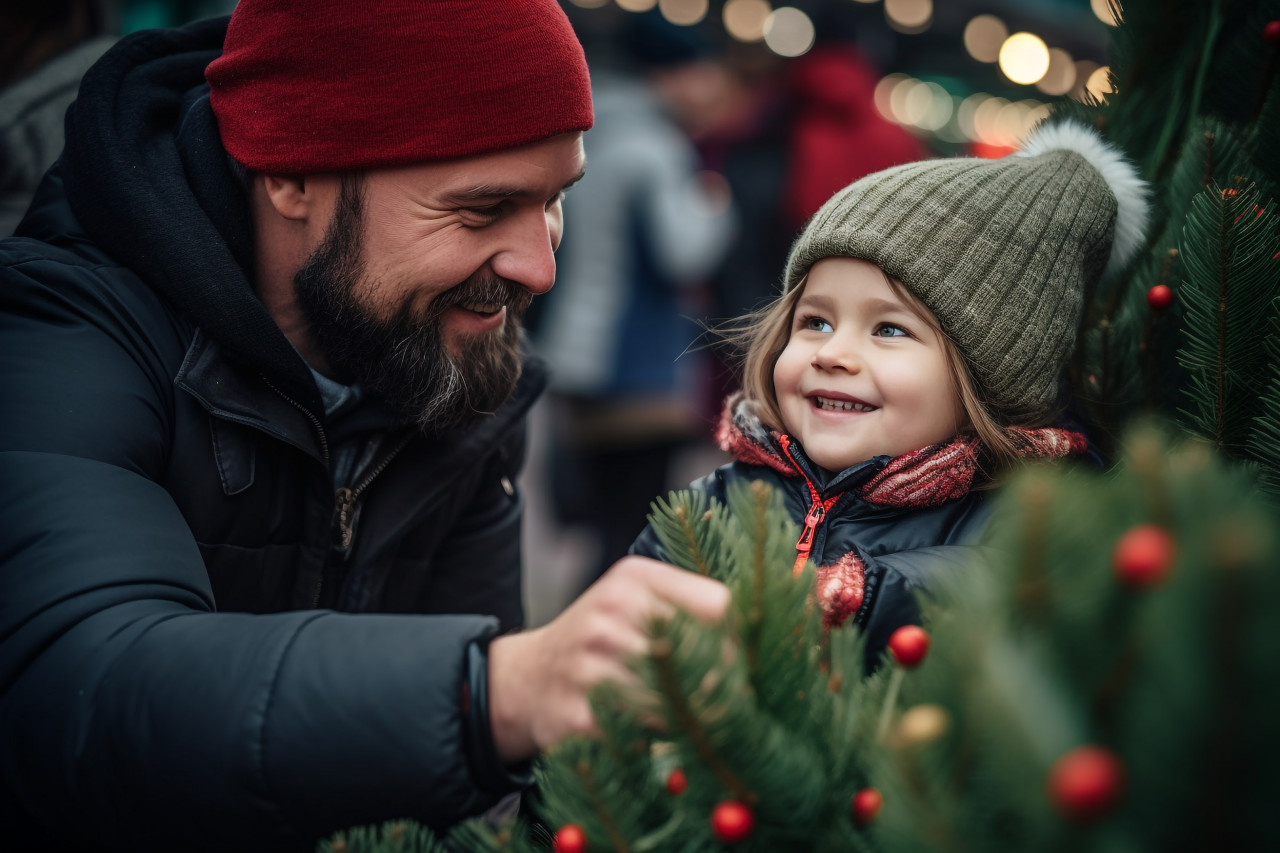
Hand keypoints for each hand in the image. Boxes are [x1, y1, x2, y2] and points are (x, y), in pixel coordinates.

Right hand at [486, 556, 728, 762]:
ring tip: (684, 719)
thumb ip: (690, 603)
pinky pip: (642, 737)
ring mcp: (590, 666)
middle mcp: (608, 616)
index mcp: (632, 580)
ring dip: (687, 719)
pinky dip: (653, 742)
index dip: (735, 641)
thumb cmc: (599, 637)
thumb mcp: (635, 597)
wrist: (526, 679)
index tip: (737, 663)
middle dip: (716, 687)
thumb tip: (752, 639)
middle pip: (700, 660)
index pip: (717, 607)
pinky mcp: (579, 715)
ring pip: (675, 703)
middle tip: (726, 704)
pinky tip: (647, 734)